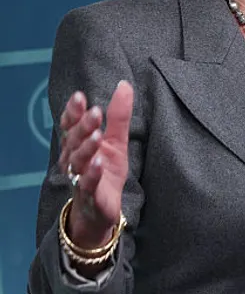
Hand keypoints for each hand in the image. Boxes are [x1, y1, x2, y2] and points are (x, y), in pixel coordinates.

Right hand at [57, 81, 132, 249]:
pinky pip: (87, 183)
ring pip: (78, 161)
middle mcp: (74, 159)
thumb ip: (118, 116)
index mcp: (78, 144)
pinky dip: (91, 173)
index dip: (73, 112)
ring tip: (96, 135)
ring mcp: (79, 177)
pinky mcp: (90, 194)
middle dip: (83, 126)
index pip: (71, 125)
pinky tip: (98, 163)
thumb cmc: (105, 171)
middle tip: (94, 112)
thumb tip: (124, 85)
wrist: (102, 208)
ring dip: (86, 147)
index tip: (79, 96)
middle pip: (74, 140)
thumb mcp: (117, 141)